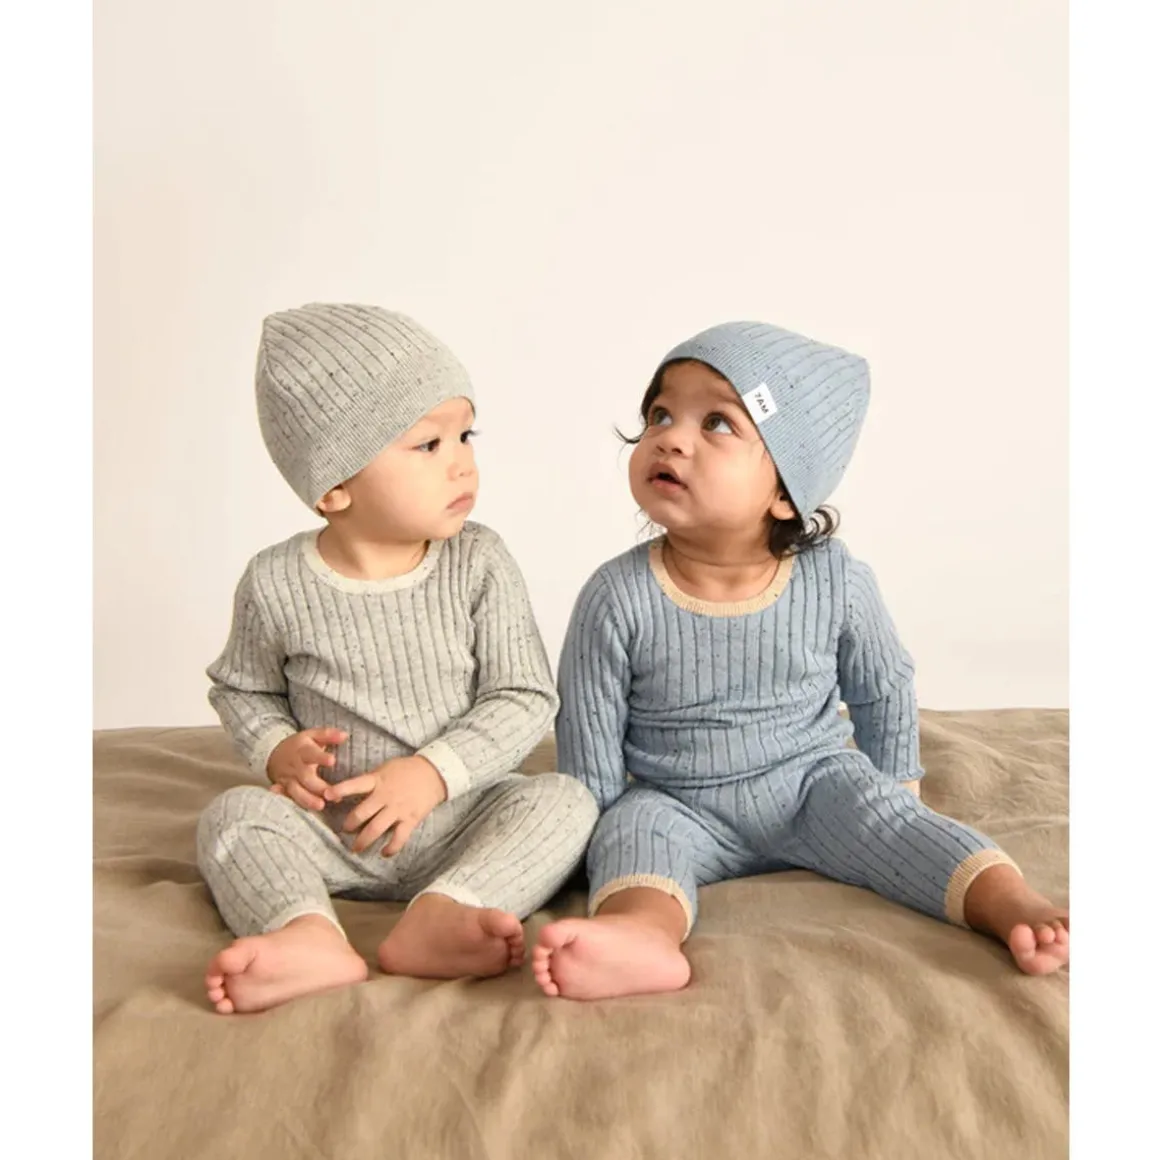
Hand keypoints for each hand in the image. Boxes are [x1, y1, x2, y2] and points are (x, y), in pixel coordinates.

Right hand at [267, 728, 348, 810]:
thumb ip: (328, 735)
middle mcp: (294, 765)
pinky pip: (286, 797)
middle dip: (318, 786)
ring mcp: (288, 778)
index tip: (332, 761)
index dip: (321, 757)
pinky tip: (297, 812)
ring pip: (295, 790)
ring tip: (320, 806)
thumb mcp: (313, 735)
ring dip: (307, 799)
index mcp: (303, 750)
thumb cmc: (301, 745)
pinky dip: (288, 803)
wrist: (274, 753)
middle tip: (333, 793)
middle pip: (305, 776)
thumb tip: (345, 735)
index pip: (311, 754)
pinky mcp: (284, 789)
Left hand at [325, 755, 447, 854]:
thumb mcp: (385, 769)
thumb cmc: (407, 770)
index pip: (355, 785)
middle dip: (349, 825)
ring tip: (356, 848)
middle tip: (345, 830)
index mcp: (377, 780)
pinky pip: (398, 838)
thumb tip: (350, 791)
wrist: (434, 773)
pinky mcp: (410, 819)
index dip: (340, 790)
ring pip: (376, 829)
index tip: (327, 796)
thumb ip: (370, 781)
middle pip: (362, 814)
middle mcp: (385, 795)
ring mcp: (398, 809)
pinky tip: (384, 852)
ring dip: (363, 841)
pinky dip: (390, 848)